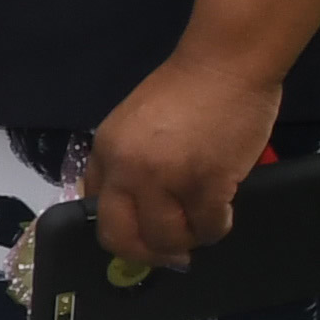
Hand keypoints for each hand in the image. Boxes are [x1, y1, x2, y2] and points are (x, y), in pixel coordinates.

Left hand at [82, 49, 284, 275]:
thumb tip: (126, 203)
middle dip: (146, 253)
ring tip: (200, 227)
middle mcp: (127, 170)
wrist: (223, 65)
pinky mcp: (206, 183)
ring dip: (187, 241)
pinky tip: (222, 214)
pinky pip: (208, 227)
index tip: (139, 238)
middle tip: (169, 254)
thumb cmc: (184, 90)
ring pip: (168, 239)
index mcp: (105, 152)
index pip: (96, 210)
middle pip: (122, 237)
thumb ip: (124, 162)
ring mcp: (165, 179)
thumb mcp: (132, 124)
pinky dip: (216, 228)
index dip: (120, 231)